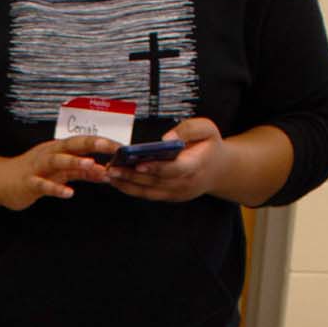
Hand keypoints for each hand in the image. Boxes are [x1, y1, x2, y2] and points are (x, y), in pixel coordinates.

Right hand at [0, 135, 115, 210]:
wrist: (2, 182)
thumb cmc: (34, 174)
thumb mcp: (61, 172)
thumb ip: (82, 172)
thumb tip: (106, 173)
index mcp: (58, 149)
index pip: (83, 142)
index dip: (101, 142)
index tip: (121, 146)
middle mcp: (48, 154)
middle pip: (71, 145)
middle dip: (91, 144)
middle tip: (110, 146)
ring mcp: (37, 168)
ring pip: (56, 161)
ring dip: (73, 161)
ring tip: (90, 164)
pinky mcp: (28, 183)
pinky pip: (42, 185)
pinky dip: (55, 188)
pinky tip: (68, 193)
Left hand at [105, 118, 226, 201]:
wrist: (218, 169)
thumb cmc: (209, 145)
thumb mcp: (207, 129)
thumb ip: (189, 129)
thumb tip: (166, 138)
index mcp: (196, 165)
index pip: (175, 169)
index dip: (157, 167)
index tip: (139, 164)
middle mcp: (186, 183)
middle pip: (156, 181)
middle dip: (132, 175)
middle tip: (112, 167)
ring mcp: (177, 193)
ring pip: (148, 191)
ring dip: (127, 183)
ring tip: (109, 173)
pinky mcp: (169, 197)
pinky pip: (147, 195)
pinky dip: (130, 189)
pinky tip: (116, 180)